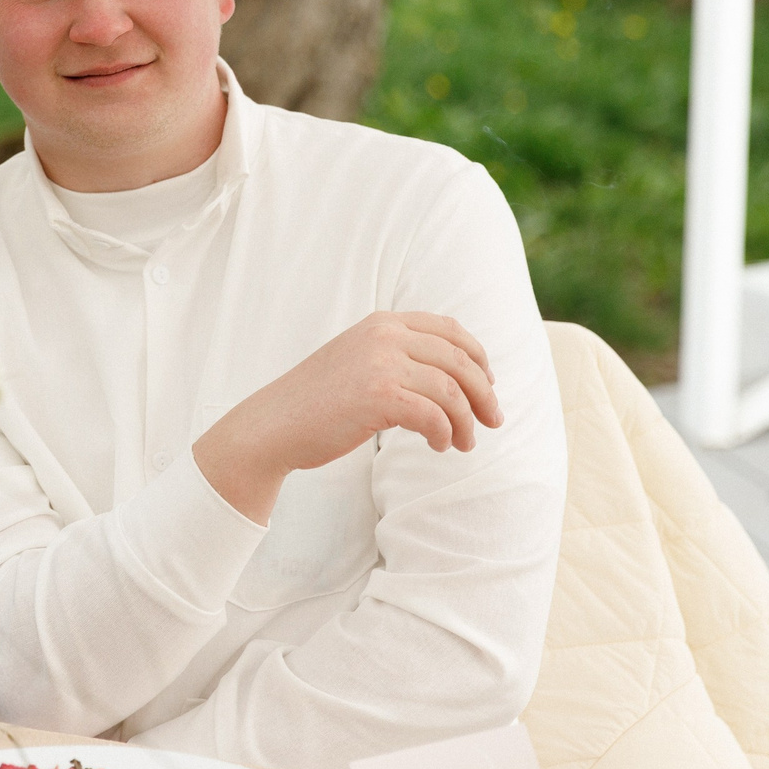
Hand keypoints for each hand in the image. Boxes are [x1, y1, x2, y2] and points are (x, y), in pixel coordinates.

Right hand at [192, 311, 501, 523]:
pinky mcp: (379, 395)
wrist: (274, 423)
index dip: (479, 357)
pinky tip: (440, 446)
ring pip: (452, 390)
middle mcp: (385, 335)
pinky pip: (434, 415)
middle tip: (493, 421)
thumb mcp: (359, 360)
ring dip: (466, 422)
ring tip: (465, 444)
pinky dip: (445, 434)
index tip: (489, 384)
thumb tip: (454, 375)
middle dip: (484, 394)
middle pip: (459, 360)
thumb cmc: (317, 401)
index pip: (450, 330)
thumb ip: (397, 355)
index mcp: (382, 322)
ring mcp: (381, 363)